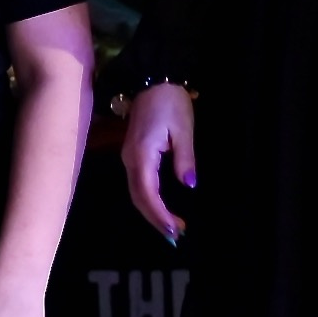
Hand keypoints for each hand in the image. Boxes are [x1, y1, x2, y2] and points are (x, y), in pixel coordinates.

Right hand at [125, 82, 198, 241]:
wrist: (152, 81)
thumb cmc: (170, 104)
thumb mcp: (183, 130)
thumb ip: (185, 159)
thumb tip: (189, 185)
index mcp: (142, 155)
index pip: (147, 192)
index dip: (159, 213)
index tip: (174, 229)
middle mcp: (130, 160)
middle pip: (137, 197)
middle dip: (155, 218)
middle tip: (175, 235)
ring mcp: (129, 158)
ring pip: (136, 193)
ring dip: (151, 212)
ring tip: (171, 226)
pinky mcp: (132, 155)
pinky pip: (137, 184)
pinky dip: (148, 200)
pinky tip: (160, 208)